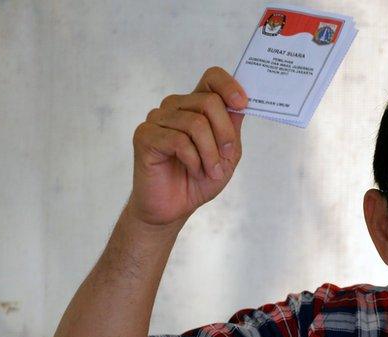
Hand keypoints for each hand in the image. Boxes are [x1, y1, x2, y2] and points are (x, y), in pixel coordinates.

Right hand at [126, 66, 248, 227]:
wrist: (173, 208)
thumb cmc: (199, 179)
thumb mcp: (226, 153)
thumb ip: (232, 127)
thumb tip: (242, 102)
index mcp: (195, 106)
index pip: (211, 77)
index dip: (229, 85)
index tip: (243, 104)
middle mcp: (175, 107)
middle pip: (209, 102)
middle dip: (224, 134)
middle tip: (226, 157)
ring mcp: (157, 119)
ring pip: (195, 124)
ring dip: (210, 153)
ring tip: (210, 172)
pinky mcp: (145, 136)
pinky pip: (179, 141)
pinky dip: (194, 160)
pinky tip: (194, 171)